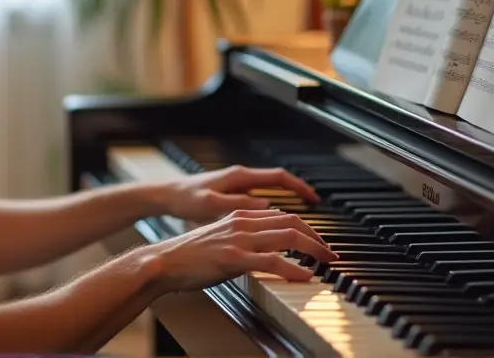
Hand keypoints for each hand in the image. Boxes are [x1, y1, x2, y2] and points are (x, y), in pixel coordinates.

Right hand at [146, 209, 338, 291]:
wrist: (163, 261)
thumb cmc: (189, 255)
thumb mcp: (219, 238)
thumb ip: (241, 237)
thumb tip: (263, 248)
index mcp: (239, 216)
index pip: (282, 216)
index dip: (305, 228)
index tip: (317, 242)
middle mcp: (242, 222)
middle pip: (291, 222)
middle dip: (316, 237)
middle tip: (330, 253)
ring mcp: (239, 239)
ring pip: (287, 237)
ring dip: (313, 250)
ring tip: (326, 263)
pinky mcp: (234, 258)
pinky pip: (272, 261)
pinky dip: (293, 269)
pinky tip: (304, 276)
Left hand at [161, 164, 319, 223]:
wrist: (166, 196)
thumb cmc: (185, 199)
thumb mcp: (210, 203)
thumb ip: (238, 204)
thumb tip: (268, 206)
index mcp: (240, 178)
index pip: (279, 177)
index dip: (299, 187)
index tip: (315, 199)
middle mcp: (242, 180)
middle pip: (281, 187)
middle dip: (300, 202)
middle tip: (312, 220)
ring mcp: (238, 188)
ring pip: (272, 197)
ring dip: (287, 212)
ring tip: (303, 233)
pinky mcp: (233, 199)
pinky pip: (261, 205)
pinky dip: (273, 217)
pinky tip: (276, 234)